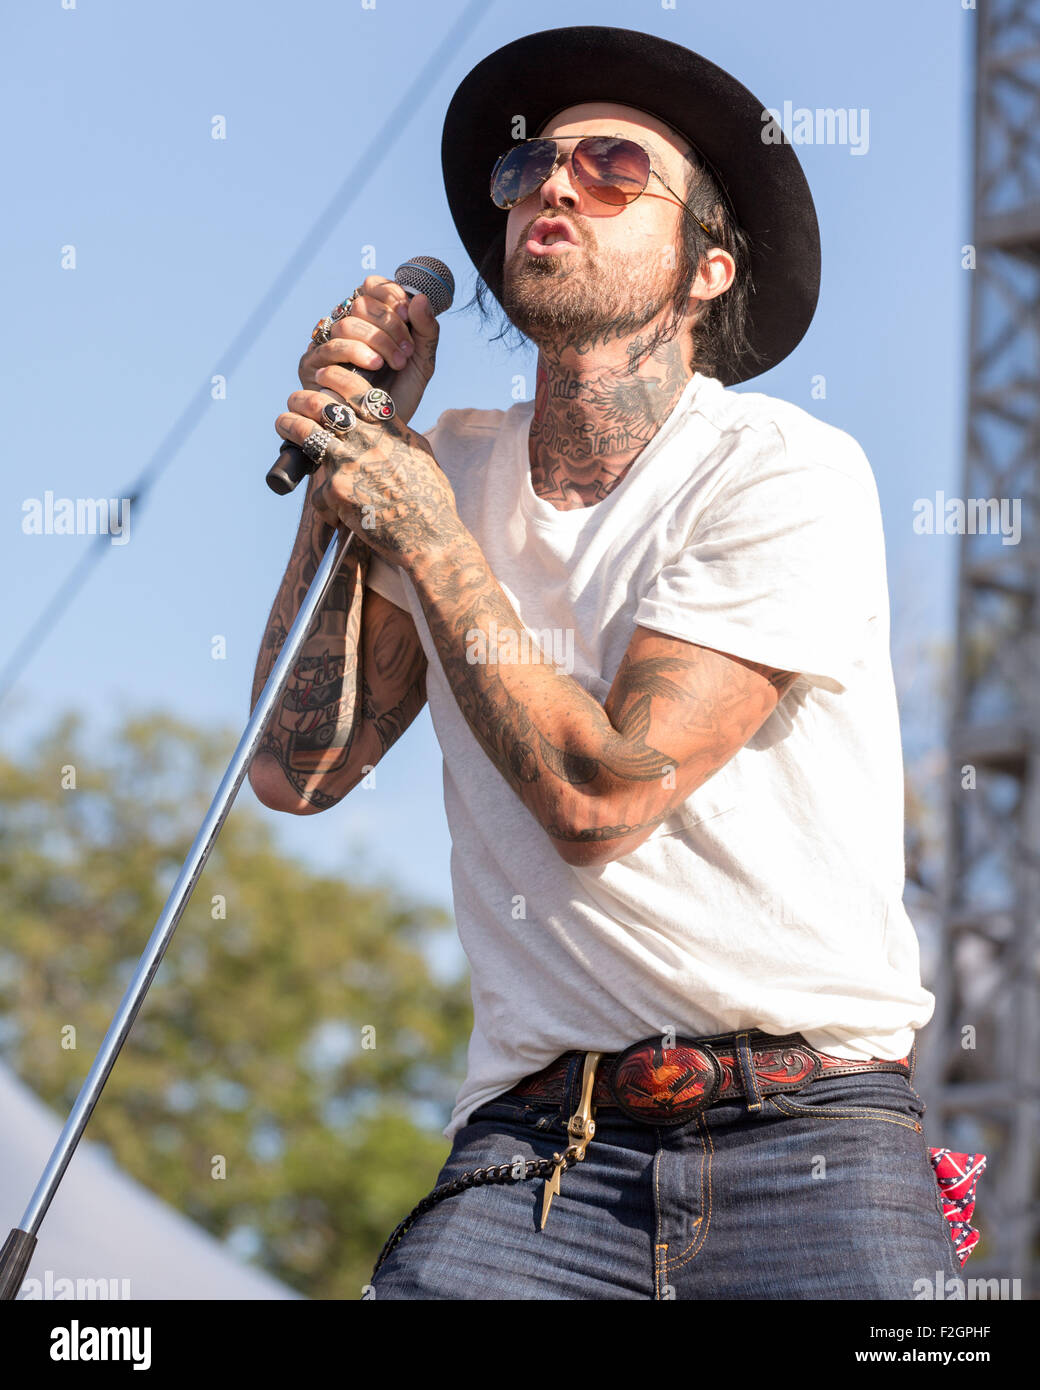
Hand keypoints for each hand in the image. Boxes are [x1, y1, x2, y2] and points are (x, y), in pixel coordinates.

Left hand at [274, 364, 460, 568]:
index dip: (335, 378)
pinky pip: (320, 493)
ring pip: (306, 432)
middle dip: (302, 399)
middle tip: (295, 400)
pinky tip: (332, 512)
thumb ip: (398, 435)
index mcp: (389, 428)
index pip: (357, 391)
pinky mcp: (337, 492)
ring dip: (289, 424)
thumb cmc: (431, 499)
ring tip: (284, 423)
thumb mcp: (420, 454)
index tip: (324, 375)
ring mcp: (349, 463)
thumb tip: (386, 426)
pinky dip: (326, 504)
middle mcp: (367, 440)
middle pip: (322, 405)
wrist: (428, 535)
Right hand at [297, 275, 438, 425]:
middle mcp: (344, 328)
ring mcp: (326, 345)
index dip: (390, 295)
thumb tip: (420, 298)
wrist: (381, 435)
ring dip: (378, 340)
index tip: (408, 315)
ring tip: (395, 363)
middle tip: (406, 351)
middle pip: (361, 303)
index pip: (371, 287)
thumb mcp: (421, 362)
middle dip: (390, 325)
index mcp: (369, 320)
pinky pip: (331, 347)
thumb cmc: (399, 397)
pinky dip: (357, 352)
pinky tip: (375, 366)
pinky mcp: (311, 365)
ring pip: (348, 323)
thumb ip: (426, 330)